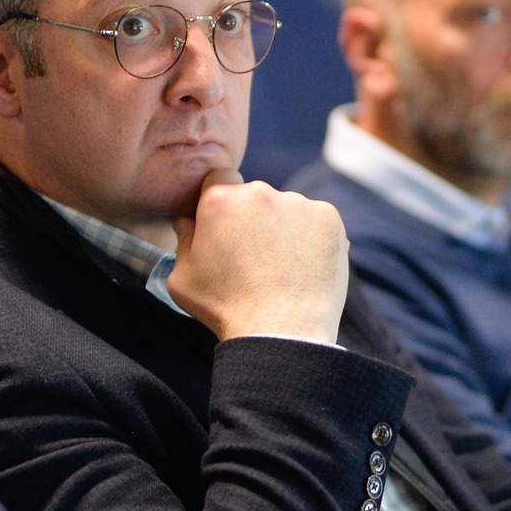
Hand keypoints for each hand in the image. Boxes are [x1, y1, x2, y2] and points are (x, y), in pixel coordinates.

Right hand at [167, 169, 349, 342]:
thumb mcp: (182, 277)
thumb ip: (184, 238)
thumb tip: (189, 218)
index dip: (221, 201)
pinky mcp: (327, 217)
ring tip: (282, 269)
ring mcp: (297, 203)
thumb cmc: (226, 309)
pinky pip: (315, 220)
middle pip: (254, 195)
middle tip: (255, 258)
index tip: (227, 225)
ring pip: (287, 208)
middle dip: (252, 218)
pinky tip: (303, 267)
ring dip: (283, 228)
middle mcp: (259, 192)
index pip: (219, 179)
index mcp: (220, 200)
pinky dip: (311, 238)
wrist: (280, 332)